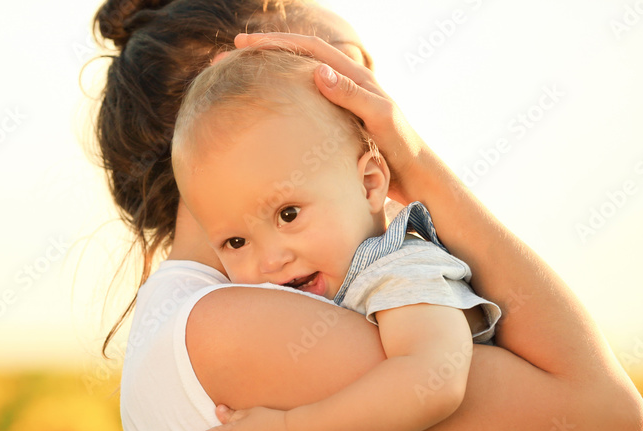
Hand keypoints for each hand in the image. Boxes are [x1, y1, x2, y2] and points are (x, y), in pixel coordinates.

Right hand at [234, 32, 425, 203]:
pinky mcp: (337, 122)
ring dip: (268, 76)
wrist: (415, 175)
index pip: (308, 49)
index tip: (242, 45)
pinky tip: (264, 112)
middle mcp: (346, 84)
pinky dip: (281, 100)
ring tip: (237, 80)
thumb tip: (319, 71)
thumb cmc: (401, 148)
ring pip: (297, 79)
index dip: (274, 43)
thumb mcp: (380, 118)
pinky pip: (303, 103)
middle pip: (297, 58)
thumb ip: (353, 94)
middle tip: (227, 57)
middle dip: (262, 54)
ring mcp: (341, 103)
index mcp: (355, 77)